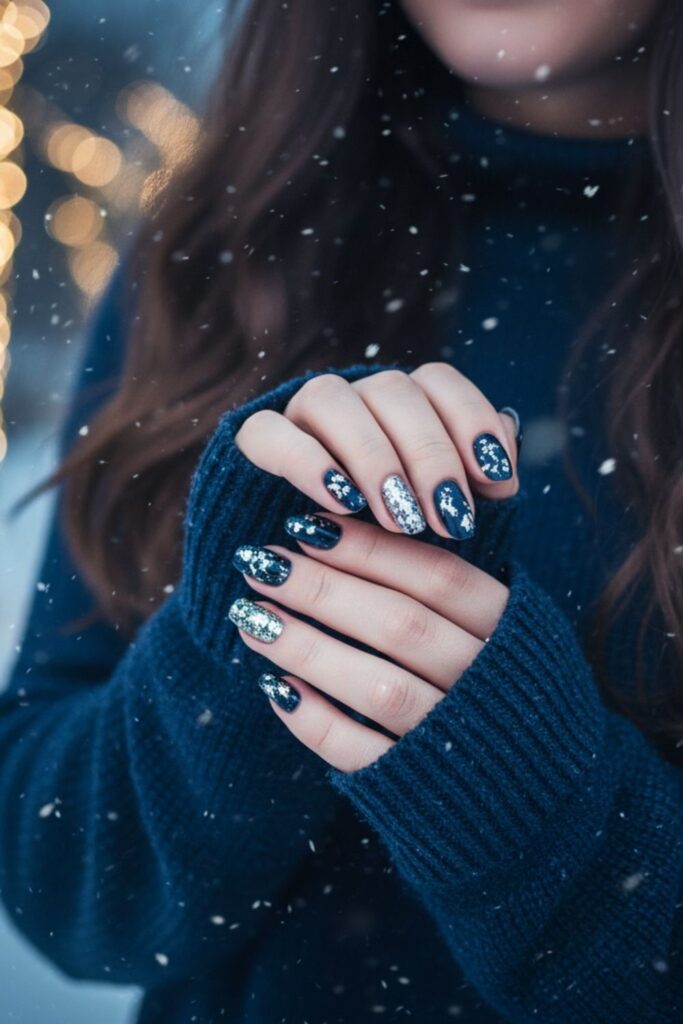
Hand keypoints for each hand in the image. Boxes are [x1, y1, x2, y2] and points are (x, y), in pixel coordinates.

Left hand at [228, 513, 508, 771]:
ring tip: (250, 616)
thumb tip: (371, 531)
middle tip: (262, 562)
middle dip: (323, 589)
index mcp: (518, 636)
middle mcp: (490, 687)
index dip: (371, 547)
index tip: (307, 525)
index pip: (439, 577)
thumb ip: (459, 596)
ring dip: (307, 648)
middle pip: (401, 624)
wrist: (552, 815)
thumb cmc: (515, 700)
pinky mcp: (420, 792)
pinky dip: (315, 719)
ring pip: (376, 687)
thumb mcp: (517, 637)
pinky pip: (360, 754)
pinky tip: (275, 686)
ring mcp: (457, 743)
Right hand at [234, 363, 520, 540]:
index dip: (472, 421)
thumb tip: (507, 460)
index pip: (438, 382)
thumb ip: (471, 493)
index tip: (497, 479)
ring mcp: (297, 415)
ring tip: (401, 520)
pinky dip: (307, 462)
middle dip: (429, 455)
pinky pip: (271, 433)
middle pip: (393, 391)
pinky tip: (341, 503)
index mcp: (399, 407)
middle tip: (448, 520)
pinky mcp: (251, 446)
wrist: (298, 594)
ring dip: (373, 456)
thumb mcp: (437, 534)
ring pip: (331, 399)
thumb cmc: (383, 561)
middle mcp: (351, 399)